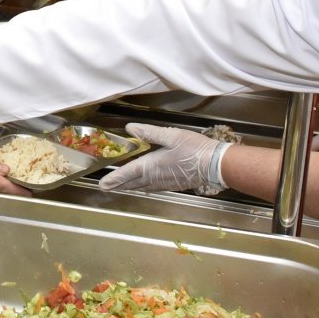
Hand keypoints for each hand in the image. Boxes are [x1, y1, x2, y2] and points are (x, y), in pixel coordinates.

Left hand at [98, 124, 227, 194]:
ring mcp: (166, 183)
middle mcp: (156, 177)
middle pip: (133, 183)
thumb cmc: (194, 148)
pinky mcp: (174, 185)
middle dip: (119, 185)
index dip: (114, 178)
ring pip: (143, 186)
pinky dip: (144, 187)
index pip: (128, 173)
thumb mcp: (171, 135)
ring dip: (130, 187)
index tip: (102, 184)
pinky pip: (154, 187)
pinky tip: (145, 186)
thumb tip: (130, 129)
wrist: (215, 165)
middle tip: (107, 188)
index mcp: (152, 166)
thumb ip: (149, 133)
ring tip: (121, 187)